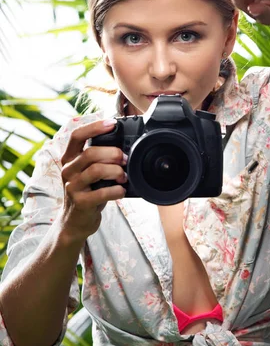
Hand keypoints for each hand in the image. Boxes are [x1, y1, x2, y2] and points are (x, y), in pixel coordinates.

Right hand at [60, 119, 126, 242]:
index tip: (112, 123)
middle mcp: (68, 170)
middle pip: (90, 153)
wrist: (74, 223)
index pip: (77, 135)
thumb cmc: (87, 193)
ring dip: (116, 171)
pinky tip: (121, 191)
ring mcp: (72, 187)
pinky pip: (102, 192)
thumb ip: (98, 159)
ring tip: (124, 176)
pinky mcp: (80, 203)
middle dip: (112, 153)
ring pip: (96, 170)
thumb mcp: (88, 173)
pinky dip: (117, 190)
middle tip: (125, 159)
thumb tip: (123, 147)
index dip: (95, 126)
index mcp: (69, 159)